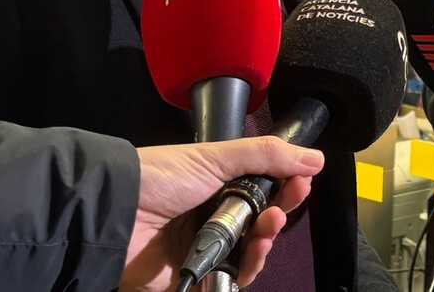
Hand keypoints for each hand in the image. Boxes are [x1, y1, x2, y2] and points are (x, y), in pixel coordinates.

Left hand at [124, 136, 322, 290]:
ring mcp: (207, 247)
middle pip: (260, 224)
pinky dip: (246, 271)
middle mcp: (215, 215)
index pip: (263, 187)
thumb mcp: (215, 157)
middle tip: (283, 207)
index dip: (285, 186)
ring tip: (264, 231)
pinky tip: (249, 257)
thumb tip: (315, 158)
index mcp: (218, 183)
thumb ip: (265, 156)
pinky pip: (233, 278)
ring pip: (250, 254)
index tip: (304, 182)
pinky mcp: (198, 276)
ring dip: (265, 243)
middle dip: (277, 216)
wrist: (118, 215)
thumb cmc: (161, 177)